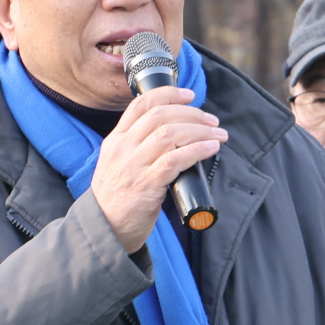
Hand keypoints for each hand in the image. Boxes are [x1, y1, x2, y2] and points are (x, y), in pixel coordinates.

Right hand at [87, 83, 226, 251]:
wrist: (105, 230)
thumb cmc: (117, 200)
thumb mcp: (117, 165)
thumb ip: (137, 148)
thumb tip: (175, 135)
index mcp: (115, 140)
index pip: (141, 104)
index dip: (169, 94)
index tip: (190, 95)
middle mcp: (123, 148)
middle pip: (161, 115)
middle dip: (192, 113)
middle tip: (212, 120)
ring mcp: (134, 165)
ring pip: (171, 134)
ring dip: (200, 130)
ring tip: (219, 134)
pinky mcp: (147, 184)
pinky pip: (176, 159)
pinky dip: (197, 149)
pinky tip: (211, 147)